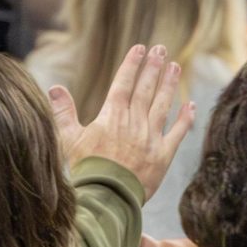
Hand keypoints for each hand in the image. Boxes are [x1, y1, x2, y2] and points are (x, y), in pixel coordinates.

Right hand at [48, 44, 192, 199]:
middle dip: (153, 67)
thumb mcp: (68, 140)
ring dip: (170, 84)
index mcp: (112, 116)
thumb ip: (63, 113)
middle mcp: (134, 122)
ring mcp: (151, 137)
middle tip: (161, 49)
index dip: (132, 64)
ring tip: (175, 67)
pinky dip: (185, 118)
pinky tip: (191, 105)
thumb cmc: (84, 170)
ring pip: (163, 104)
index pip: (124, 83)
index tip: (141, 48)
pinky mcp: (164, 154)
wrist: (106, 198)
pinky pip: (178, 131)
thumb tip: (55, 88)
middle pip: (146, 89)